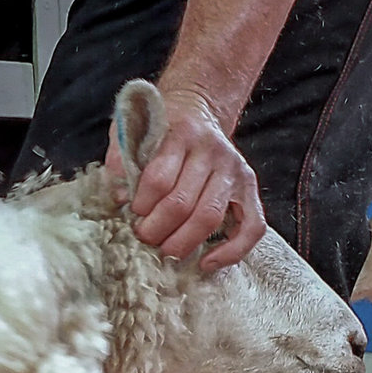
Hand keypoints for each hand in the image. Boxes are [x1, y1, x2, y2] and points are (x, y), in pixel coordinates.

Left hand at [105, 82, 266, 268]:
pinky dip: (232, 251)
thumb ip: (121, 160)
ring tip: (165, 251)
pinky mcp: (250, 188)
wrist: (198, 110)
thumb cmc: (160, 127)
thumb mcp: (134, 130)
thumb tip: (120, 198)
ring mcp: (235, 170)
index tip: (132, 214)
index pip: (159, 179)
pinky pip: (252, 227)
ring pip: (210, 217)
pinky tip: (208, 263)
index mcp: (182, 134)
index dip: (142, 205)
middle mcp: (213, 151)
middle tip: (144, 238)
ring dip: (183, 242)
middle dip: (158, 230)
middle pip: (183, 203)